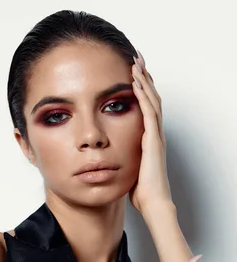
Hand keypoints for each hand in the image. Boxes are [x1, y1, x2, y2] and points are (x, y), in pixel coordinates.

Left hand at [128, 50, 172, 213]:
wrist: (153, 203)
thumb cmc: (142, 191)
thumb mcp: (128, 169)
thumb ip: (121, 158)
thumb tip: (106, 157)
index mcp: (148, 139)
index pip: (145, 108)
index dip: (140, 90)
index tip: (131, 74)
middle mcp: (154, 134)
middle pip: (151, 98)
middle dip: (143, 77)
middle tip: (136, 58)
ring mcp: (155, 136)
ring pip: (151, 100)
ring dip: (143, 80)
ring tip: (135, 62)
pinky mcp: (153, 140)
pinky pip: (148, 112)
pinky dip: (142, 96)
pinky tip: (135, 82)